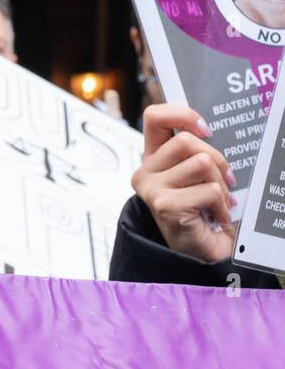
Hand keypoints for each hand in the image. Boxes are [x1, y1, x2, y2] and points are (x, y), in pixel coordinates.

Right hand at [132, 103, 235, 262]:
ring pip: (202, 163)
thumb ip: (197, 153)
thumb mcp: (198, 176)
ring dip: (220, 185)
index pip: (155, 117)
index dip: (182, 114)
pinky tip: (215, 217)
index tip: (205, 129)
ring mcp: (152, 189)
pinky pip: (208, 190)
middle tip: (224, 181)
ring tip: (218, 202)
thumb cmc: (203, 212)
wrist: (200, 254)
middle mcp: (145, 171)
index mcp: (153, 158)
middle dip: (216, 159)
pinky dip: (221, 205)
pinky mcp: (165, 205)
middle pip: (186, 141)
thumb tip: (213, 132)